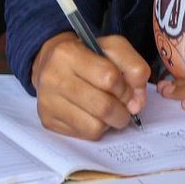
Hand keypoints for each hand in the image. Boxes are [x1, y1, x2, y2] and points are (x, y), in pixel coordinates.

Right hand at [31, 32, 150, 139]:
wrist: (50, 63)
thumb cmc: (86, 55)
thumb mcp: (113, 48)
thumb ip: (134, 67)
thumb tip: (136, 103)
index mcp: (68, 53)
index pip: (109, 78)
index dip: (126, 88)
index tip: (127, 90)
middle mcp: (53, 77)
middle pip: (103, 106)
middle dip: (122, 111)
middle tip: (124, 106)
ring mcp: (48, 102)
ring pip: (95, 126)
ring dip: (110, 122)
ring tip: (108, 110)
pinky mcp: (48, 121)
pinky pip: (84, 135)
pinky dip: (96, 128)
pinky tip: (93, 115)